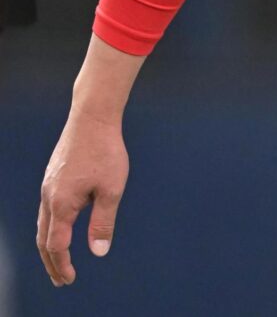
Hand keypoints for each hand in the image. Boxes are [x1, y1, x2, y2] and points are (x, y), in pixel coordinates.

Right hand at [37, 35, 143, 285]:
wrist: (93, 117)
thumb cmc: (106, 151)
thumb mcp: (111, 188)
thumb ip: (103, 222)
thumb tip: (99, 252)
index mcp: (61, 204)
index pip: (56, 245)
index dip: (62, 265)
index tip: (69, 280)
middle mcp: (48, 197)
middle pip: (44, 239)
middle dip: (52, 262)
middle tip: (62, 279)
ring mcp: (48, 186)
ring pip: (43, 224)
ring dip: (50, 245)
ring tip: (59, 259)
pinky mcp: (52, 177)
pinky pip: (47, 210)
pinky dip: (51, 227)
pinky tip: (62, 227)